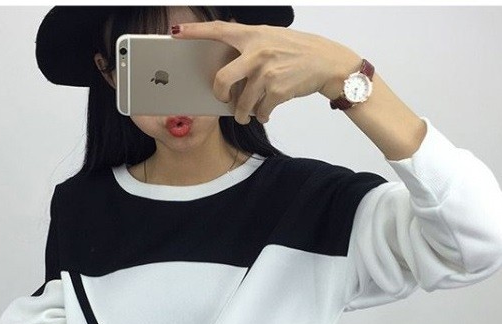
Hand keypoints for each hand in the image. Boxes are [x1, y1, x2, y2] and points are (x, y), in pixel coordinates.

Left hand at [170, 20, 360, 123]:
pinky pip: (260, 111)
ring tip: (245, 115)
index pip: (218, 30)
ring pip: (241, 103)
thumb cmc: (296, 50)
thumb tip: (227, 58)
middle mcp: (256, 52)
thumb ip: (249, 45)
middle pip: (222, 80)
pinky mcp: (277, 91)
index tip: (175, 32)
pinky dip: (261, 115)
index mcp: (252, 35)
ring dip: (242, 113)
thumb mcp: (271, 38)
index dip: (194, 31)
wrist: (326, 63)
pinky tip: (265, 111)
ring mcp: (266, 73)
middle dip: (219, 95)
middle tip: (221, 99)